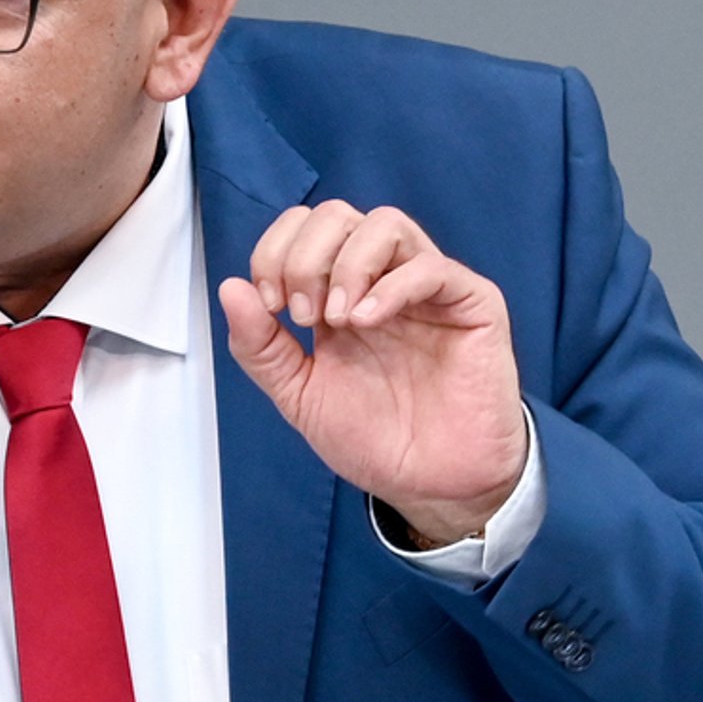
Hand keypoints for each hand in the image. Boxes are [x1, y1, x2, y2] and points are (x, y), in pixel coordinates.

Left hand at [219, 201, 526, 543]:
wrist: (431, 486)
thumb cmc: (376, 439)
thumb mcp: (298, 394)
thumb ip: (260, 345)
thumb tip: (230, 288)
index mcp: (338, 293)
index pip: (302, 228)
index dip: (275, 252)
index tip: (271, 305)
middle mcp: (381, 280)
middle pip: (337, 215)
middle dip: (305, 257)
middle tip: (304, 315)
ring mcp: (427, 288)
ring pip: (385, 224)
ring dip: (347, 264)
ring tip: (338, 319)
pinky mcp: (472, 304)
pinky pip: (433, 267)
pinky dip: (391, 287)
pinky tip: (368, 322)